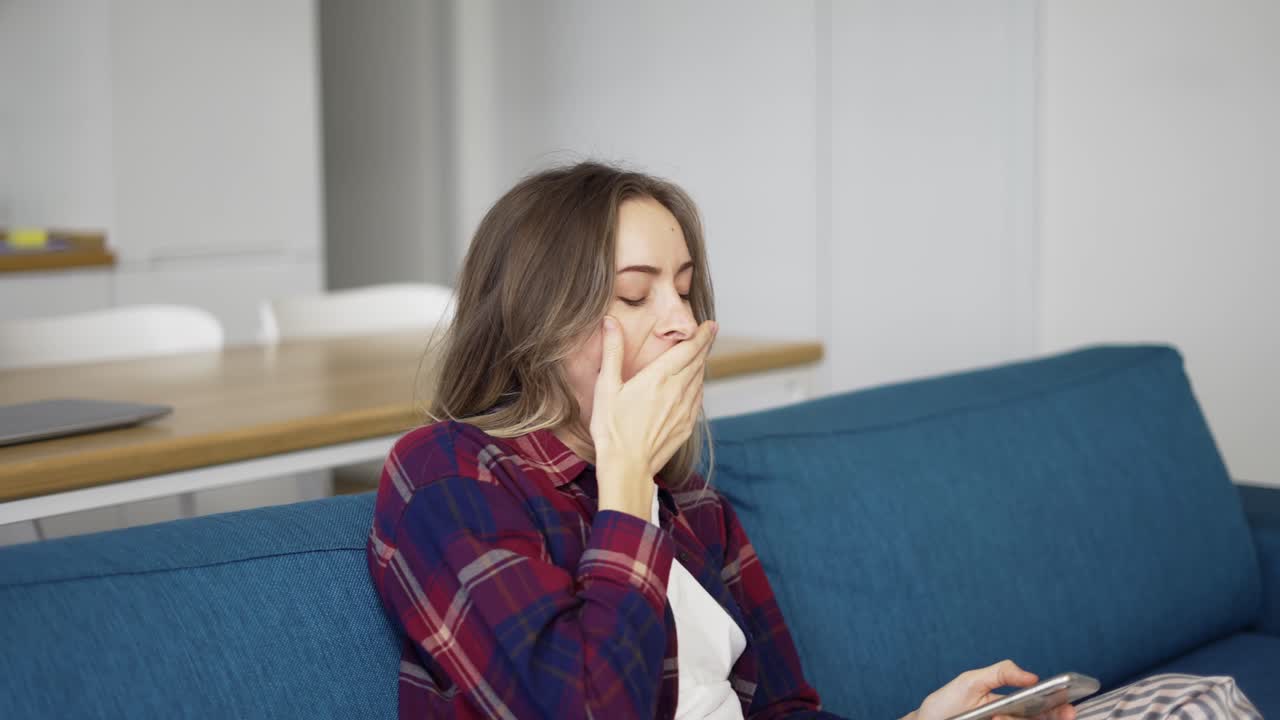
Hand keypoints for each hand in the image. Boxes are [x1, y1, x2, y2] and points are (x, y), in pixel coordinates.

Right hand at [590, 315, 716, 517]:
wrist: (627, 467)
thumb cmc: (612, 428)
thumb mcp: (606, 387)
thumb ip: (612, 351)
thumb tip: (610, 322)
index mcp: (659, 377)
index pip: (689, 349)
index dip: (702, 335)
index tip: (711, 325)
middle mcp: (678, 391)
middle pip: (698, 362)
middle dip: (704, 346)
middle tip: (710, 333)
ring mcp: (685, 411)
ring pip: (699, 381)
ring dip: (701, 365)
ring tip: (700, 356)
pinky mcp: (686, 427)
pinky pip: (697, 401)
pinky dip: (698, 388)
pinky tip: (693, 387)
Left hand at [909, 660, 1076, 719]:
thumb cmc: (948, 703)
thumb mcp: (972, 681)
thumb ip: (1001, 673)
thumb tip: (1033, 676)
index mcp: (1011, 705)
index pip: (1042, 708)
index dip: (1058, 707)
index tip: (1069, 705)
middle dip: (1056, 717)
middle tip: (1066, 713)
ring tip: (1019, 716)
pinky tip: (1008, 718)